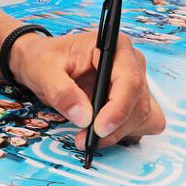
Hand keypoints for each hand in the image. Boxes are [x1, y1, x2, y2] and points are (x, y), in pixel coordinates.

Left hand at [8, 31, 165, 149]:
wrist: (41, 61)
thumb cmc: (43, 58)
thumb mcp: (43, 70)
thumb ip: (61, 91)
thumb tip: (84, 117)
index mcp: (115, 47)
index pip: (129, 81)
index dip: (118, 109)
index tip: (98, 129)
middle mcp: (132, 63)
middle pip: (138, 103)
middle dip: (114, 127)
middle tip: (84, 139)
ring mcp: (136, 82)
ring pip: (144, 117)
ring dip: (119, 133)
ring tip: (87, 136)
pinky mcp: (133, 99)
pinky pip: (142, 123)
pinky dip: (123, 133)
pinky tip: (98, 132)